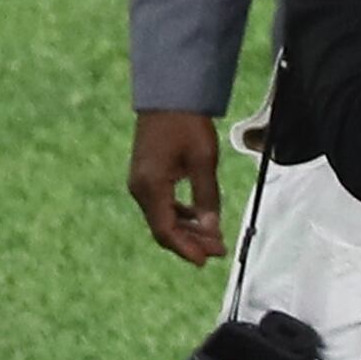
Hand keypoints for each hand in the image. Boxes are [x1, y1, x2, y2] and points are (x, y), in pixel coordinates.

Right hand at [129, 110, 224, 264]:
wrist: (168, 98)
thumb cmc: (187, 126)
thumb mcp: (204, 162)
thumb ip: (207, 197)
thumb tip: (212, 229)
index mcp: (150, 186)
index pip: (165, 230)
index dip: (186, 249)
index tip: (207, 260)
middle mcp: (140, 188)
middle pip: (163, 228)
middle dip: (191, 243)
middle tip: (220, 250)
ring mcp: (141, 183)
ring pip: (163, 219)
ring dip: (188, 231)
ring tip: (215, 239)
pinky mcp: (147, 178)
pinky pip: (162, 206)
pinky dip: (181, 216)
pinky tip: (200, 219)